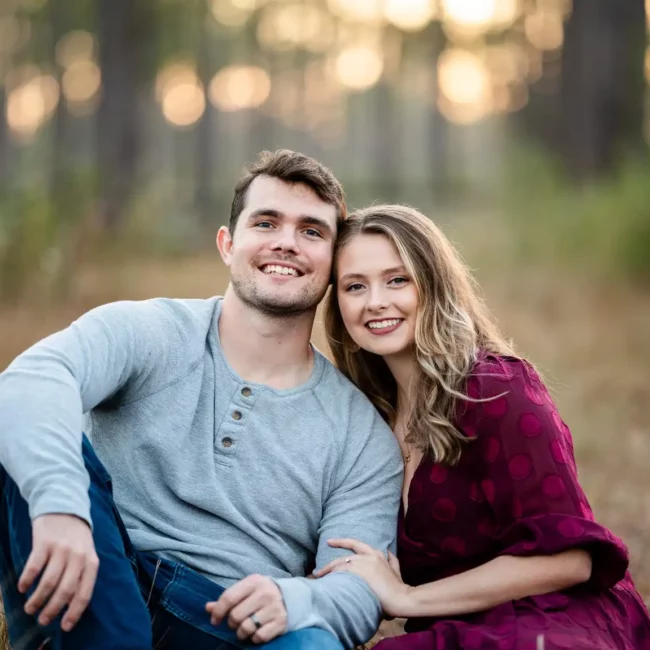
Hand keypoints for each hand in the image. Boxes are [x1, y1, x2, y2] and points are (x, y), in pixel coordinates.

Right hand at [19, 514, 98, 631]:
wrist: (65, 507)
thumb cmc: (76, 538)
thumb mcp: (87, 554)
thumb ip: (82, 575)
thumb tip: (71, 606)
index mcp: (91, 562)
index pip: (85, 592)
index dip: (74, 612)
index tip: (65, 627)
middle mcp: (78, 556)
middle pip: (65, 590)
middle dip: (52, 610)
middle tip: (43, 620)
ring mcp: (61, 549)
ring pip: (48, 582)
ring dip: (37, 599)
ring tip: (30, 608)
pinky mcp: (44, 542)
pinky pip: (34, 567)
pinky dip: (26, 581)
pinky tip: (21, 587)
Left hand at [206, 574, 287, 643]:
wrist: (292, 597)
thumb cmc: (262, 594)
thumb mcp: (247, 590)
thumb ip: (229, 598)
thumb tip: (208, 608)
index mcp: (254, 581)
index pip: (229, 597)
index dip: (218, 611)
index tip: (214, 620)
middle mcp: (264, 593)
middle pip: (236, 616)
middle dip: (231, 623)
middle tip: (235, 623)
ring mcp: (274, 608)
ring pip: (246, 628)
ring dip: (241, 633)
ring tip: (244, 629)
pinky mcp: (280, 622)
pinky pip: (259, 637)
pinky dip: (254, 637)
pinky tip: (257, 631)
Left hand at [314, 539, 410, 618]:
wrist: (401, 597)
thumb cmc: (398, 587)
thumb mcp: (396, 570)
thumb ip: (392, 560)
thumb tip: (390, 552)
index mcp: (375, 554)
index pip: (355, 544)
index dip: (341, 541)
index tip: (330, 541)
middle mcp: (368, 556)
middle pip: (343, 557)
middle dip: (329, 564)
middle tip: (319, 570)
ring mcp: (363, 564)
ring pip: (340, 564)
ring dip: (328, 571)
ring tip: (319, 577)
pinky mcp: (360, 573)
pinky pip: (342, 573)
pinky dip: (334, 576)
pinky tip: (328, 582)